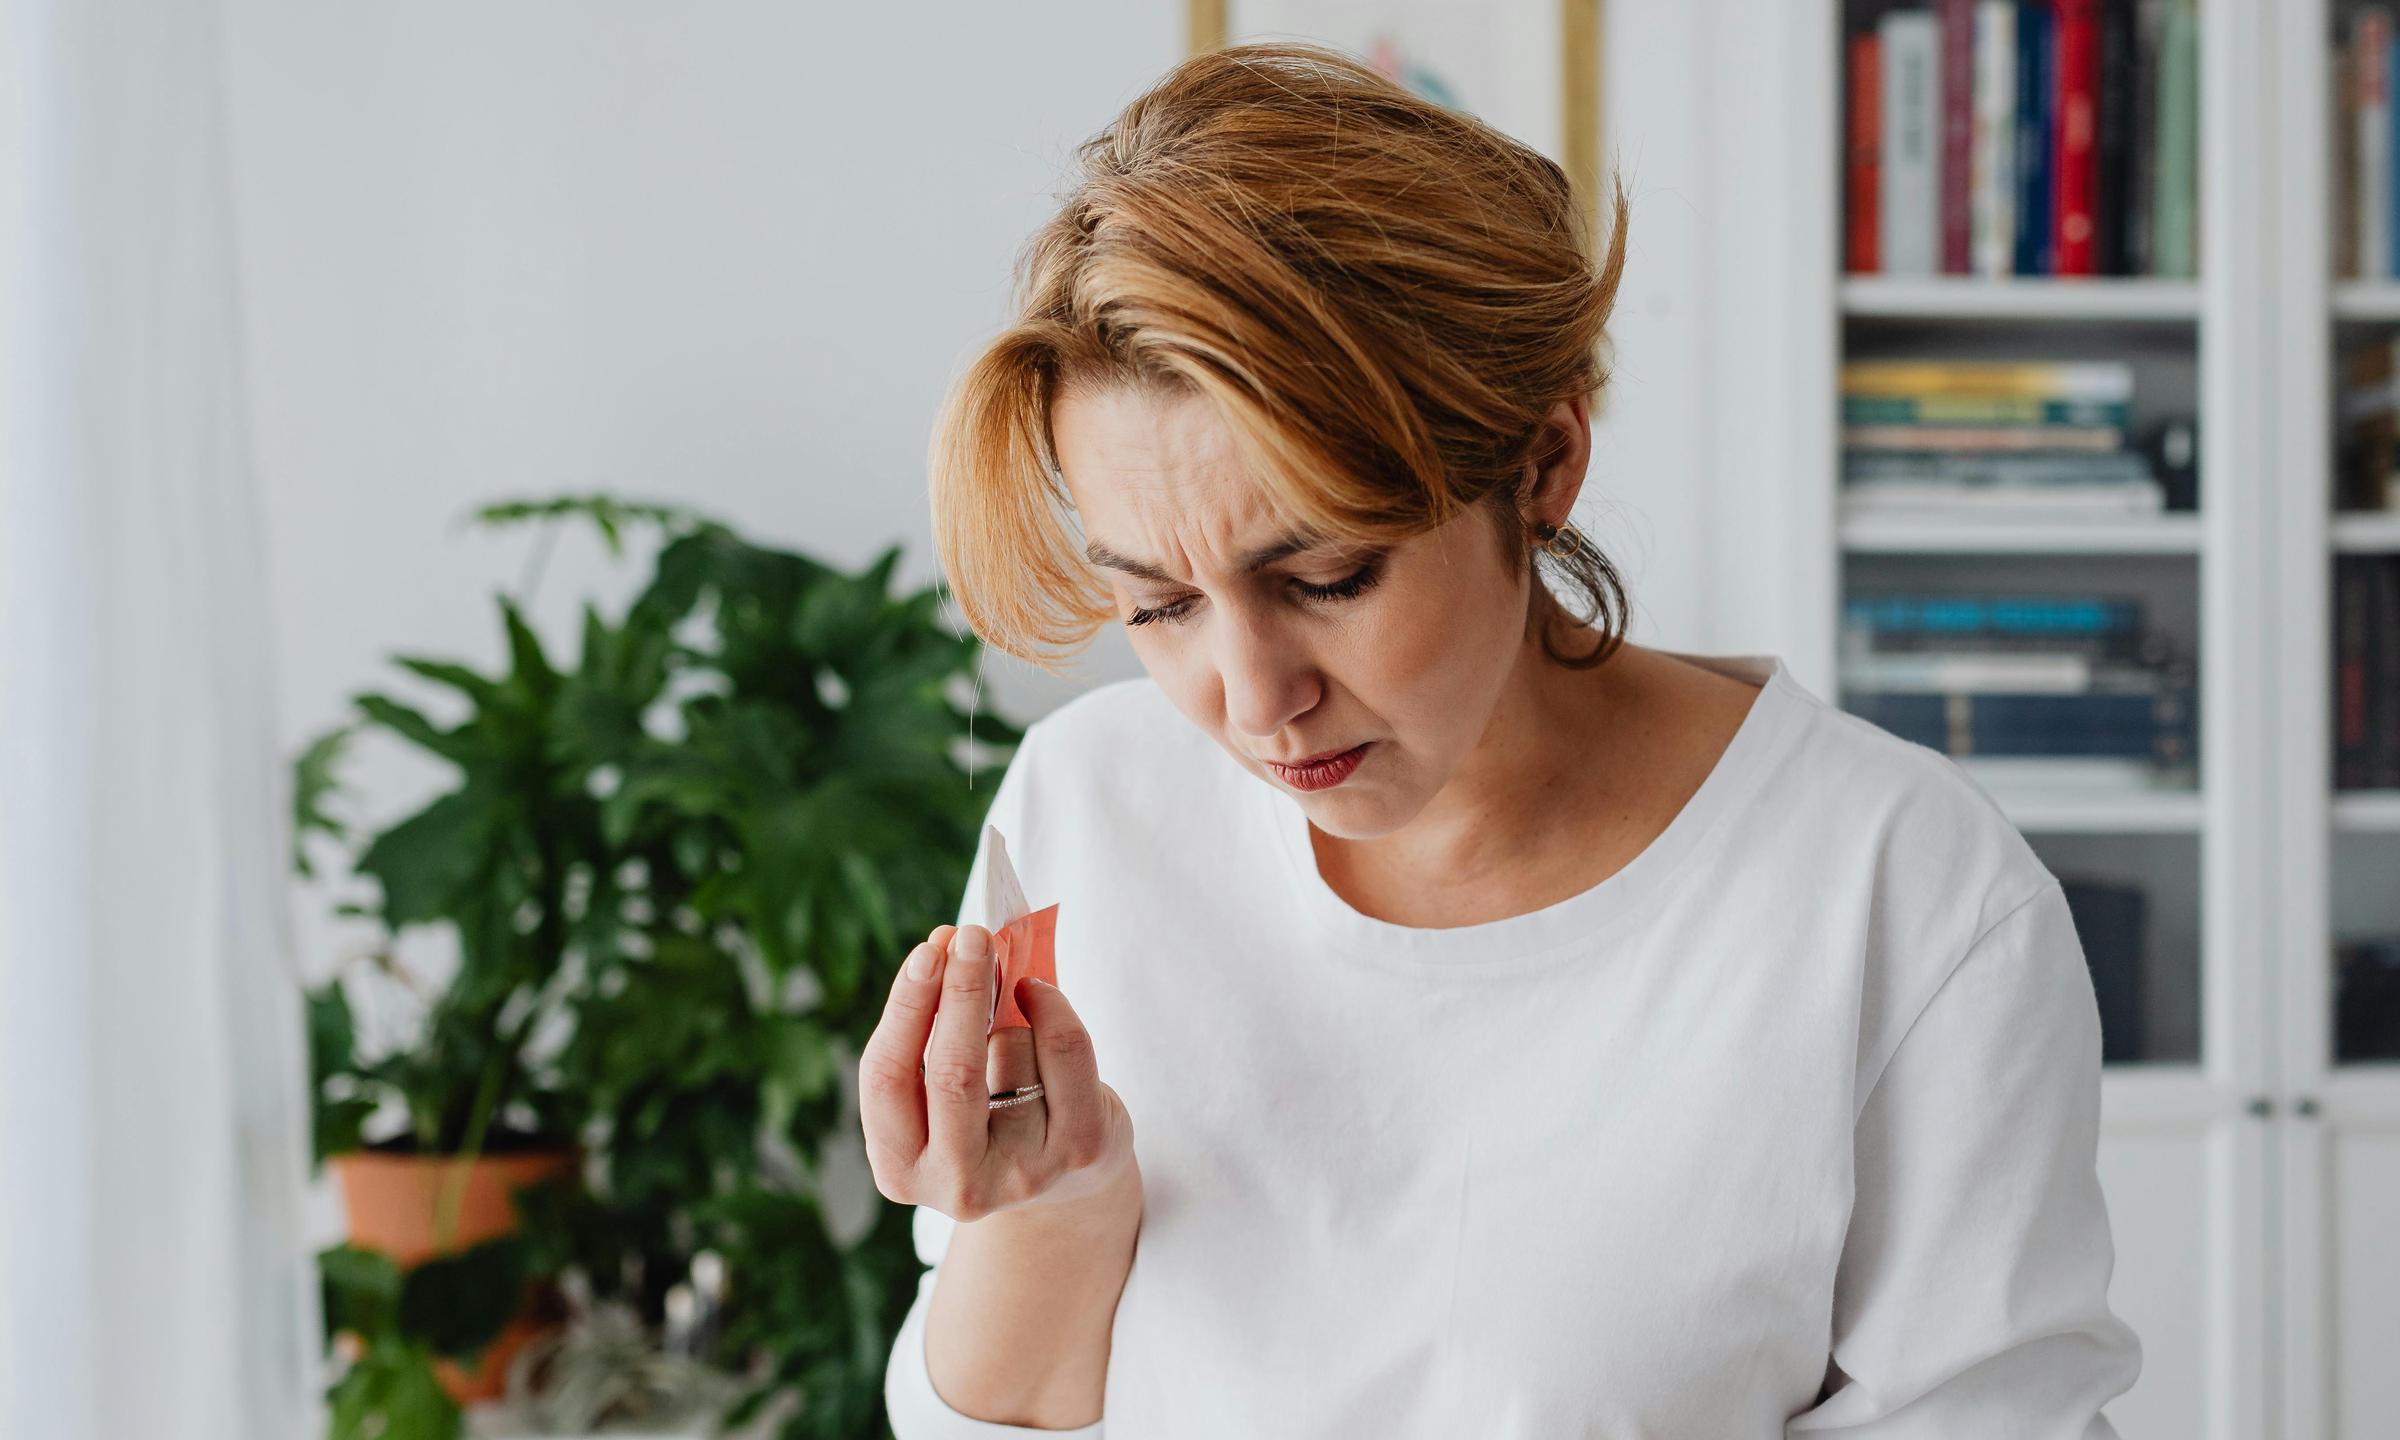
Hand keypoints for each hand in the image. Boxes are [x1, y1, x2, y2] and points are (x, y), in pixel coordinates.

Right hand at [860, 923, 1136, 1222]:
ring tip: (1011, 1018)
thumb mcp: (945, 1087)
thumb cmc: (989, 1113)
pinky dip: (1052, 1005)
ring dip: (1011, 1011)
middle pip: (953, 1073)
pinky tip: (1040, 994)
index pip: (887, 1079)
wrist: (1065, 1179)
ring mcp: (1024, 1173)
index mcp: (901, 1170)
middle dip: (962, 992)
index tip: (927, 951)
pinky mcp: (1079, 1150)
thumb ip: (937, 1027)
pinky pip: (1066, 1051)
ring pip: (1012, 1050)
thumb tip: (952, 946)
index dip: (907, 1008)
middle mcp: (958, 1183)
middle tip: (970, 935)